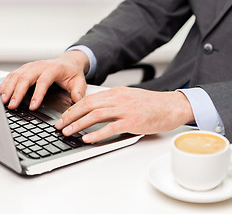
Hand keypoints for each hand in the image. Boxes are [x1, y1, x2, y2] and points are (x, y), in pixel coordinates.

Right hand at [0, 50, 88, 109]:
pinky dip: (5, 83)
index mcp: (54, 69)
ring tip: (3, 101)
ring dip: (8, 88)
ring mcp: (31, 66)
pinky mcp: (25, 69)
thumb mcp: (79, 81)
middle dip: (17, 92)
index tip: (32, 106)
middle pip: (25, 78)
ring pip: (16, 75)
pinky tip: (1, 93)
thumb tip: (77, 100)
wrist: (67, 62)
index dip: (37, 94)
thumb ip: (78, 91)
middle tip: (12, 105)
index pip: (43, 81)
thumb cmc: (72, 72)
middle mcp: (40, 66)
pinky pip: (12, 75)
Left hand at [55, 86, 194, 142]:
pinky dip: (97, 134)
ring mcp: (125, 109)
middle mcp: (118, 99)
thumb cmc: (152, 104)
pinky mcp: (132, 121)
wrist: (171, 106)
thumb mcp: (130, 98)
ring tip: (67, 132)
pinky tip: (87, 139)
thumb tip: (97, 111)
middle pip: (88, 105)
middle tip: (59, 125)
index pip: (89, 98)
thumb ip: (114, 102)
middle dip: (70, 116)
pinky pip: (110, 128)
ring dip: (78, 124)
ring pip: (95, 115)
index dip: (73, 108)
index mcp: (117, 92)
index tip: (64, 116)